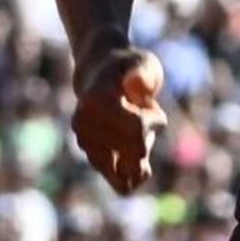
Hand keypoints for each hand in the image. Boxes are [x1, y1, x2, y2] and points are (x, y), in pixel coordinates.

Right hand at [71, 45, 165, 193]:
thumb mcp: (142, 63)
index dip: (154, 120)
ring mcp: (85, 139)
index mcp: (98, 100)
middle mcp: (86, 122)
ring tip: (145, 154)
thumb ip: (143, 73)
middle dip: (147, 139)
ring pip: (122, 168)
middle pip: (133, 150)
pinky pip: (112, 175)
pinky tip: (141, 177)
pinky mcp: (90, 152)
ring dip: (139, 162)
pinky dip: (128, 177)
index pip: (137, 128)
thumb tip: (137, 85)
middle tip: (147, 119)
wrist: (100, 74)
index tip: (153, 107)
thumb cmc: (128, 68)